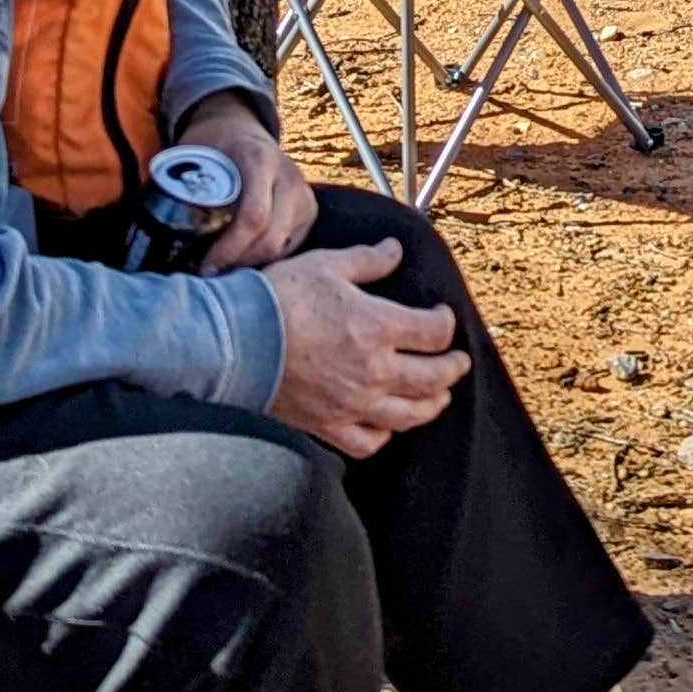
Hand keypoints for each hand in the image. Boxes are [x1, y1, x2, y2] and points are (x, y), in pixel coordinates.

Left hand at [179, 94, 316, 271]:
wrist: (241, 125)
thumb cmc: (212, 143)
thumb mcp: (193, 153)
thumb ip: (179, 186)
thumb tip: (152, 233)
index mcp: (259, 159)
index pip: (253, 217)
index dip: (228, 250)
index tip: (204, 267)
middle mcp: (288, 177)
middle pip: (272, 240)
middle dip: (239, 265)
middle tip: (210, 276)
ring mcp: (303, 195)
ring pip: (283, 248)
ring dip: (252, 266)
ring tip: (223, 271)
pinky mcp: (308, 211)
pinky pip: (289, 248)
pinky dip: (266, 260)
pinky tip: (241, 261)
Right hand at [259, 239, 465, 456]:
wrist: (234, 342)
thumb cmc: (279, 299)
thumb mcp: (327, 265)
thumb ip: (368, 260)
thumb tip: (395, 250)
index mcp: (378, 327)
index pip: (435, 332)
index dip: (446, 322)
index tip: (442, 316)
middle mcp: (374, 371)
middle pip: (434, 378)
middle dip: (452, 368)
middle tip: (458, 363)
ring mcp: (353, 404)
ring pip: (410, 414)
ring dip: (431, 404)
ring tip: (438, 397)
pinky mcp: (328, 425)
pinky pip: (369, 441)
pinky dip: (385, 435)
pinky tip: (388, 425)